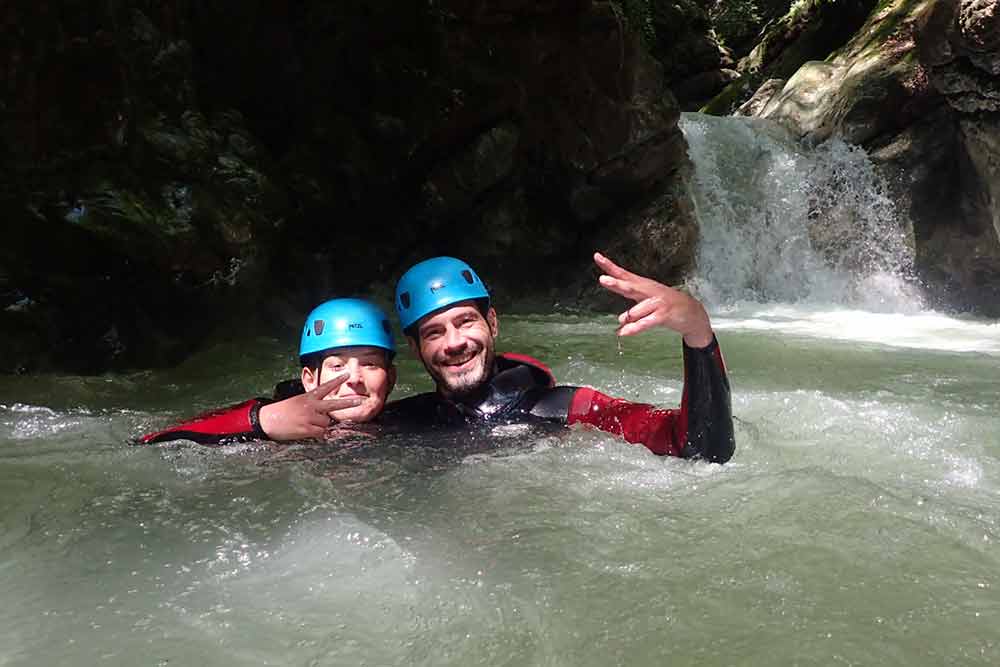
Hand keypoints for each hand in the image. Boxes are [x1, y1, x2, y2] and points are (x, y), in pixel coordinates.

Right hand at [258, 373, 362, 440]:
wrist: (268, 420)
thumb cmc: (283, 411)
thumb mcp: (298, 402)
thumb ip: (312, 405)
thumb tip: (326, 416)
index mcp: (309, 397)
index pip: (325, 387)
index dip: (337, 381)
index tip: (347, 374)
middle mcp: (312, 406)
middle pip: (334, 405)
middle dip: (349, 403)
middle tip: (361, 401)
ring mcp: (310, 417)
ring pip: (326, 423)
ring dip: (320, 426)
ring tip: (306, 424)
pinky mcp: (308, 429)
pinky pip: (321, 433)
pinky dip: (318, 434)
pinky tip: (307, 431)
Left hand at [594, 252, 713, 347]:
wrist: (692, 311)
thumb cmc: (665, 305)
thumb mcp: (646, 303)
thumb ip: (631, 312)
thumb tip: (620, 322)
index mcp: (642, 285)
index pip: (623, 274)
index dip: (610, 266)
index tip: (597, 256)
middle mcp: (648, 291)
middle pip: (629, 286)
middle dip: (616, 283)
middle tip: (602, 279)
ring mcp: (657, 302)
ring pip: (637, 308)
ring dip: (628, 315)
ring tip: (622, 321)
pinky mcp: (664, 315)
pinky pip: (646, 322)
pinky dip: (634, 328)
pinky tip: (624, 332)